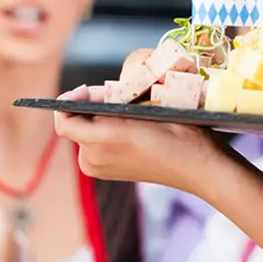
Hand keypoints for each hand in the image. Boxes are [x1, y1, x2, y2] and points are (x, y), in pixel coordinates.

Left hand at [53, 87, 225, 191]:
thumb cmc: (176, 133)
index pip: (64, 119)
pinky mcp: (108, 172)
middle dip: (91, 106)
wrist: (198, 166)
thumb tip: (80, 98)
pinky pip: (95, 145)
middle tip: (116, 93)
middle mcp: (92, 159)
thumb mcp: (142, 110)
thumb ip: (105, 106)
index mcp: (99, 141)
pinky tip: (128, 124)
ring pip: (87, 132)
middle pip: (77, 123)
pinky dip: (106, 131)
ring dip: (100, 118)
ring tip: (126, 108)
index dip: (70, 100)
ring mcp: (99, 169)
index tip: (87, 89)